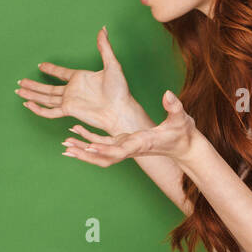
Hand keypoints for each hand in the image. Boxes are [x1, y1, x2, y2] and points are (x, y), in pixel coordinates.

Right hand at [18, 26, 138, 133]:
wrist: (120, 109)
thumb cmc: (119, 90)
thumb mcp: (112, 64)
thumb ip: (104, 47)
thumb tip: (103, 29)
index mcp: (80, 78)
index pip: (61, 73)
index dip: (51, 69)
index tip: (40, 65)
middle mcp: (72, 90)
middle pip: (48, 88)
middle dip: (33, 85)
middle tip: (21, 81)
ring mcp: (70, 101)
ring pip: (45, 98)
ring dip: (31, 94)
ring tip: (18, 91)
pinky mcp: (69, 110)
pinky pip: (50, 111)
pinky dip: (38, 108)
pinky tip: (28, 104)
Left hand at [60, 90, 197, 167]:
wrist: (185, 148)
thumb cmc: (184, 134)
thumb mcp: (181, 119)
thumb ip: (175, 107)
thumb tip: (168, 94)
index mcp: (141, 143)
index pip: (121, 150)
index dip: (105, 149)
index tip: (90, 147)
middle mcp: (131, 149)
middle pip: (104, 157)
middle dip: (86, 154)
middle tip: (68, 148)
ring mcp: (126, 147)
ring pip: (100, 154)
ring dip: (82, 150)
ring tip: (65, 144)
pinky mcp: (124, 144)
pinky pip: (102, 145)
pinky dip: (88, 140)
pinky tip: (75, 132)